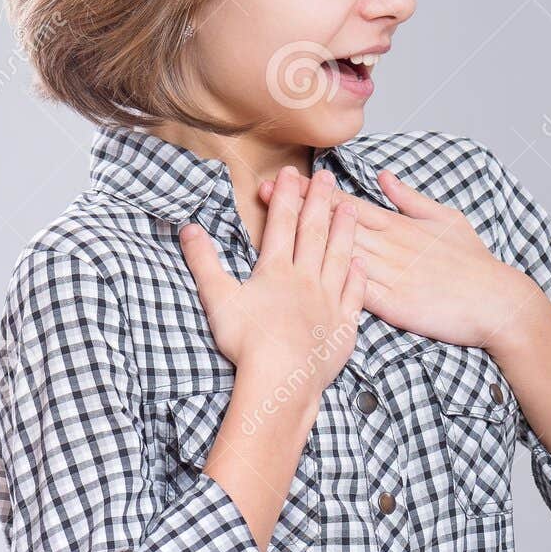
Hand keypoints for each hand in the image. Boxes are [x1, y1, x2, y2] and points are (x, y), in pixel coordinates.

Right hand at [180, 166, 363, 393]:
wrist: (282, 378)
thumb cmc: (247, 341)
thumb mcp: (218, 298)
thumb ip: (204, 262)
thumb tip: (189, 229)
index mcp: (276, 271)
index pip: (282, 224)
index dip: (286, 196)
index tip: (291, 173)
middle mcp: (307, 279)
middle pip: (314, 233)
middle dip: (319, 202)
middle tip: (327, 177)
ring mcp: (329, 301)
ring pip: (339, 256)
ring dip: (344, 230)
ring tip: (350, 207)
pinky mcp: (344, 325)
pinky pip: (355, 295)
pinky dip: (358, 277)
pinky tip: (361, 263)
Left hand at [259, 166, 537, 351]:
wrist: (497, 302)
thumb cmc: (475, 264)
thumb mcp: (448, 219)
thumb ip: (411, 199)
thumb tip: (384, 176)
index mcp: (401, 226)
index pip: (350, 204)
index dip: (315, 192)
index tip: (286, 179)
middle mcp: (390, 246)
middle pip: (335, 223)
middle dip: (297, 208)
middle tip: (263, 191)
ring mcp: (390, 274)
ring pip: (337, 252)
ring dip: (304, 239)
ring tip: (270, 225)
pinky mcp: (393, 304)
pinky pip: (354, 289)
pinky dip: (327, 279)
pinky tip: (301, 273)